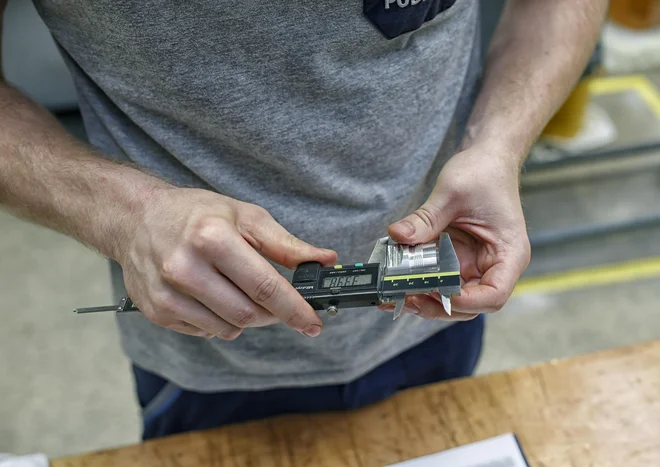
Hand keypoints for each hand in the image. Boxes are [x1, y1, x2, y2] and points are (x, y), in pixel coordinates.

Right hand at [117, 187, 336, 339]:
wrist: (137, 219)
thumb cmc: (195, 215)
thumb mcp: (245, 216)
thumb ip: (286, 244)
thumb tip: (325, 260)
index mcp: (212, 238)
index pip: (264, 286)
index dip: (294, 309)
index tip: (313, 323)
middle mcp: (185, 268)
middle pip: (248, 313)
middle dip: (271, 313)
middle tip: (274, 300)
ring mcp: (167, 293)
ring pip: (228, 328)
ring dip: (245, 318)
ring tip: (235, 289)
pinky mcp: (157, 311)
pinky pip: (205, 332)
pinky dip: (219, 320)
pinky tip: (210, 295)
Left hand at [385, 144, 530, 320]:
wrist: (486, 159)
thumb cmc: (483, 173)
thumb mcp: (452, 192)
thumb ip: (426, 218)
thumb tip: (398, 235)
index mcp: (508, 253)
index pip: (495, 294)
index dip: (468, 301)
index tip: (438, 292)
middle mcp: (495, 265)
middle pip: (471, 304)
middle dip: (439, 305)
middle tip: (407, 298)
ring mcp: (475, 264)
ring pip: (452, 297)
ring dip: (426, 300)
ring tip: (396, 295)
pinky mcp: (457, 260)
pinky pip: (440, 280)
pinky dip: (421, 284)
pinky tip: (398, 283)